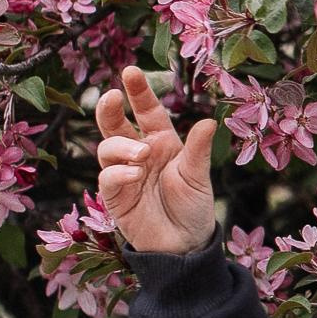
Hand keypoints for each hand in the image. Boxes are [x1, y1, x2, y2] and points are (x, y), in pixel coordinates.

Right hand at [95, 60, 217, 253]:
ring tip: (143, 155)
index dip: (139, 92)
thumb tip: (209, 121)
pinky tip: (135, 173)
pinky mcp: (115, 196)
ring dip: (122, 146)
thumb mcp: (198, 176)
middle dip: (110, 107)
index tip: (130, 72)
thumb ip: (199, 150)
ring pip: (107, 147)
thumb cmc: (193, 208)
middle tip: (113, 96)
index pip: (147, 110)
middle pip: (115, 123)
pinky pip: (107, 177)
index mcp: (161, 141)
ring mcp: (124, 173)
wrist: (186, 245)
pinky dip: (118, 172)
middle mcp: (139, 152)